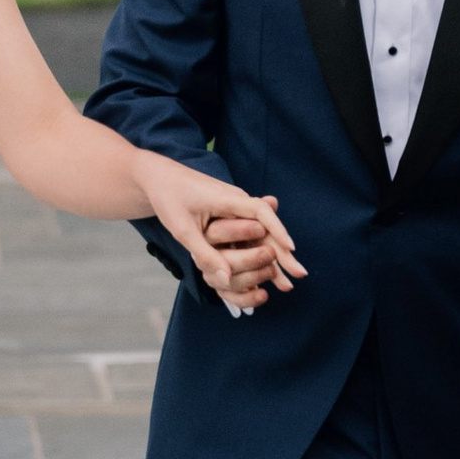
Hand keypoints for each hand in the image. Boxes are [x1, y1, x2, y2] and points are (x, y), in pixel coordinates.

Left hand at [141, 159, 304, 308]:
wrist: (159, 177)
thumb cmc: (169, 199)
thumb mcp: (183, 229)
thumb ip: (204, 254)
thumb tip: (224, 280)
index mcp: (228, 198)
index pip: (261, 211)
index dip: (277, 230)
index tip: (290, 249)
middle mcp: (238, 201)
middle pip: (268, 226)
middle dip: (284, 251)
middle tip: (300, 275)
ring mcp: (236, 207)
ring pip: (262, 231)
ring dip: (276, 254)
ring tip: (290, 278)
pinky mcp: (232, 213)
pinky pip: (253, 232)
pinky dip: (263, 249)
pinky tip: (272, 267)